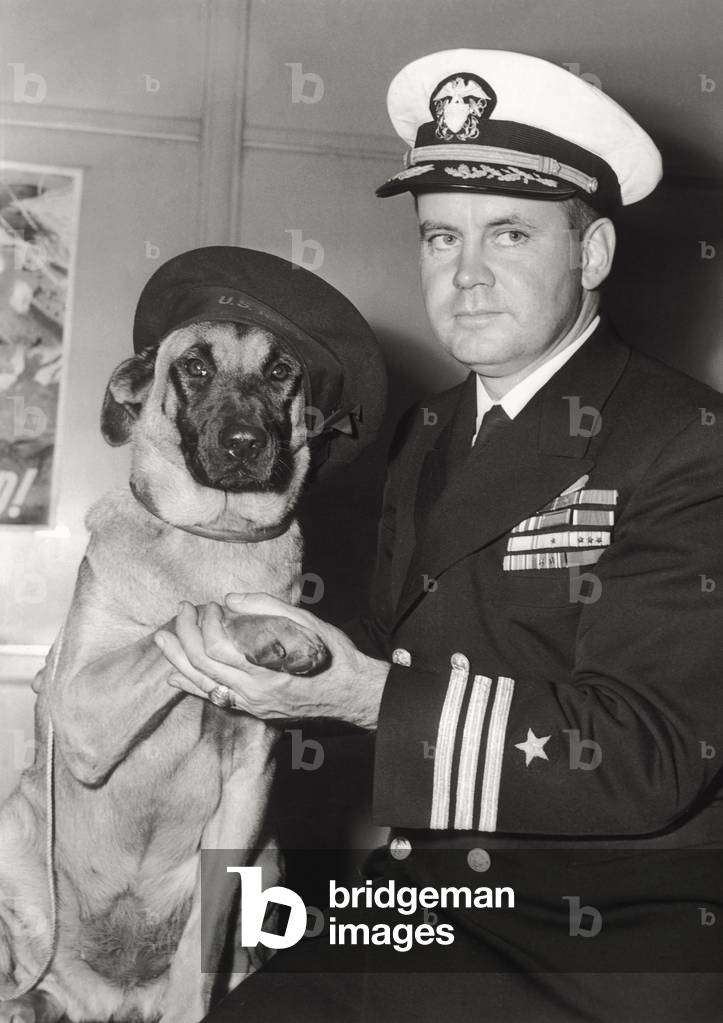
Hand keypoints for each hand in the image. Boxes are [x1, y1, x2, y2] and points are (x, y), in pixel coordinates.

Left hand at [153, 594, 388, 728]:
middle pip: (201, 665)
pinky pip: (214, 699)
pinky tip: (175, 675)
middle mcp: (252, 693)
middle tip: (181, 610)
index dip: (205, 622)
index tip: (211, 605)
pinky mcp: (253, 710)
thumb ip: (268, 609)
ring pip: (201, 684)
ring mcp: (251, 705)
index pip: (216, 647)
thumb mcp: (307, 624)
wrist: (353, 695)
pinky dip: (191, 685)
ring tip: (162, 638)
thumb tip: (230, 600)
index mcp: (265, 671)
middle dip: (184, 634)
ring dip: (177, 659)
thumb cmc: (334, 657)